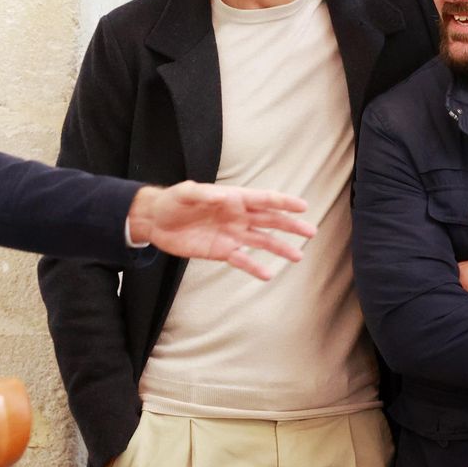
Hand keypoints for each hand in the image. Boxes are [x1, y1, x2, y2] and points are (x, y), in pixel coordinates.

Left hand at [127, 181, 313, 279]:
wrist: (157, 221)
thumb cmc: (173, 201)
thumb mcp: (185, 193)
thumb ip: (203, 194)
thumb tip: (223, 197)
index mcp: (233, 198)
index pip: (263, 199)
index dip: (283, 202)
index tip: (303, 206)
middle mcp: (237, 216)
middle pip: (269, 221)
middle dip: (290, 226)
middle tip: (310, 232)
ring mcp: (231, 234)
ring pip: (261, 241)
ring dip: (280, 248)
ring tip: (298, 256)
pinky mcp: (221, 251)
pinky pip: (242, 260)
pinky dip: (255, 267)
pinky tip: (268, 274)